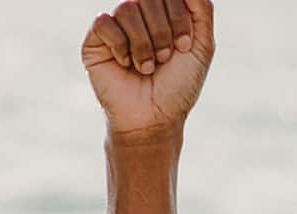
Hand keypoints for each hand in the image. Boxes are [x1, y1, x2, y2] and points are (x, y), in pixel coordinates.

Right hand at [83, 0, 215, 140]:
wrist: (154, 119)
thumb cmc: (178, 86)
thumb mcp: (201, 47)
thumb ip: (201, 8)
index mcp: (162, 11)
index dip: (178, 18)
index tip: (183, 47)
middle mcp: (139, 13)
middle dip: (162, 32)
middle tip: (165, 59)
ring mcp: (116, 24)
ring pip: (127, 8)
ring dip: (144, 44)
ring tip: (147, 68)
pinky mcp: (96, 39)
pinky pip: (105, 23)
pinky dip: (121, 48)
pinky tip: (126, 65)